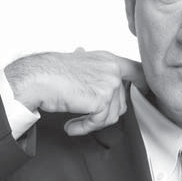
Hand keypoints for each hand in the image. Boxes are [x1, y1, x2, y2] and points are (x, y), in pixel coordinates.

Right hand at [4, 50, 146, 135]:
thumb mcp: (76, 61)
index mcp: (108, 59)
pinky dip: (85, 127)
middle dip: (104, 113)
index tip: (144, 92)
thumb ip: (90, 65)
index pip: (136, 70)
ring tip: (75, 120)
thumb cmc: (50, 72)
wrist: (37, 79)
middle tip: (87, 116)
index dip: (143, 83)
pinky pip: (100, 122)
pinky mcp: (102, 99)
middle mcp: (112, 69)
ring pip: (113, 115)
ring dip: (93, 122)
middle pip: (122, 102)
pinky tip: (71, 126)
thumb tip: (82, 53)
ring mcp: (109, 83)